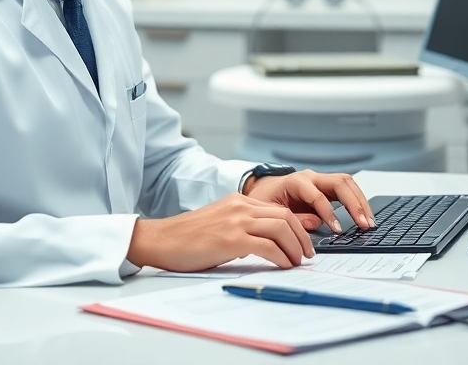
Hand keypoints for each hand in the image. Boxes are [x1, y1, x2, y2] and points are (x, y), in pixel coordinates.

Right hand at [125, 193, 313, 272]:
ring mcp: (236, 221)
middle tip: (307, 254)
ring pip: (281, 228)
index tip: (303, 242)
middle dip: (302, 237)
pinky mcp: (231, 239)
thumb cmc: (186, 238)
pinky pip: (268, 246)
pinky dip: (282, 257)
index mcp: (238, 202)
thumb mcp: (219, 223)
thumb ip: (241, 227)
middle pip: (286, 216)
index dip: (297, 227)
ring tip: (298, 262)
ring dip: (295, 247)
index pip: (279, 210)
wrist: (160, 240)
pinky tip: (284, 265)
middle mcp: (240, 207)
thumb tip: (264, 244)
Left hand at [244, 170, 374, 233]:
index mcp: (296, 181)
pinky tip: (365, 215)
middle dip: (354, 204)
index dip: (329, 213)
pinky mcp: (327, 187)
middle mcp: (312, 177)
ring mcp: (321, 180)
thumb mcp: (270, 211)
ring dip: (361, 202)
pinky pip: (347, 189)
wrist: (263, 189)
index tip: (338, 230)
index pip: (318, 195)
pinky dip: (358, 201)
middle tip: (363, 224)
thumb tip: (316, 223)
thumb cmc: (265, 200)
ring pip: (348, 184)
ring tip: (369, 222)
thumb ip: (293, 218)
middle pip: (340, 183)